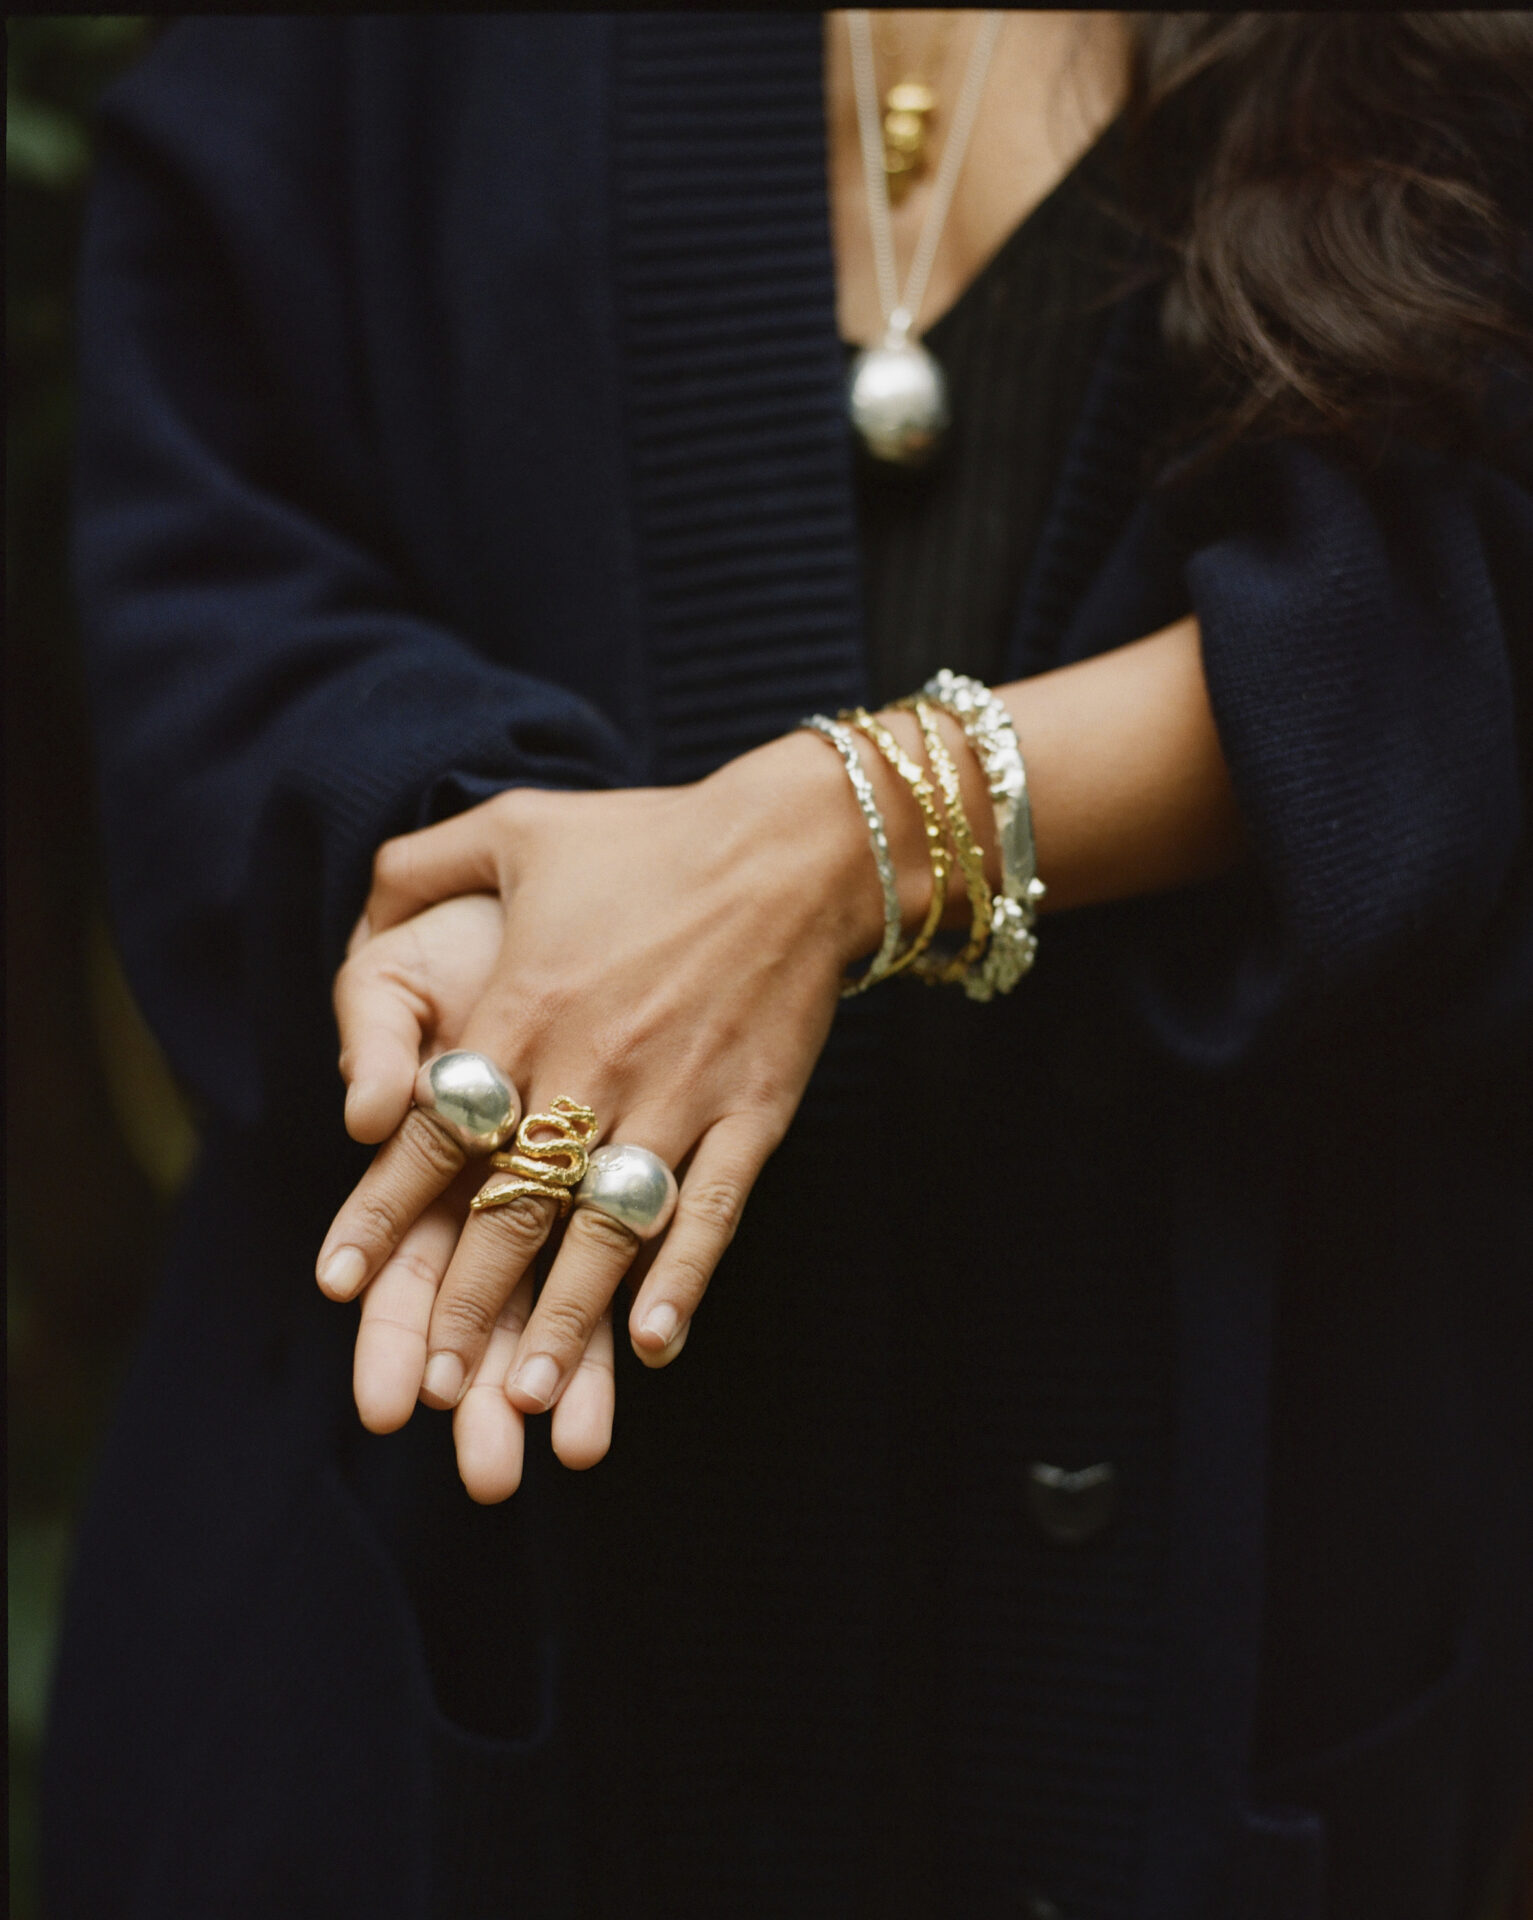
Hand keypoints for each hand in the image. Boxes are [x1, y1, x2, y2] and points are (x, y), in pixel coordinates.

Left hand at [317, 729, 888, 1500]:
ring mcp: (678, 1094)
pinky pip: (713, 1210)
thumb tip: (358, 921)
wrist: (794, 846)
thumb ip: (416, 867)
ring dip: (566, 1316)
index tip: (341, 1288)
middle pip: (511, 1203)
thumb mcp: (514, 826)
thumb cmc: (649, 837)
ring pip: (606, 1228)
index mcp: (523, 1004)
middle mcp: (592, 1063)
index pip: (436, 1132)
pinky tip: (653, 1344)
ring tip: (531, 1397)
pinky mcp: (751, 1112)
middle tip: (434, 1387)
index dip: (384, 1212)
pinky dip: (684, 1278)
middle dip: (466, 1302)